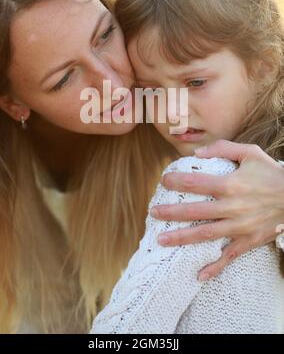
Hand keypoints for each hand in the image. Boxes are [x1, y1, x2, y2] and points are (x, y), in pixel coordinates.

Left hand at [150, 140, 283, 280]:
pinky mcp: (248, 240)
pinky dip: (215, 267)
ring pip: (205, 234)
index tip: (163, 181)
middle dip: (171, 213)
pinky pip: (229, 256)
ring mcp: (239, 226)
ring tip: (161, 240)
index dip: (176, 181)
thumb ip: (223, 148)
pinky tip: (199, 275)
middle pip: (195, 211)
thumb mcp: (250, 152)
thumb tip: (197, 152)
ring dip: (182, 238)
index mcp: (230, 184)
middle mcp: (232, 206)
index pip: (195, 183)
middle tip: (152, 213)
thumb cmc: (270, 172)